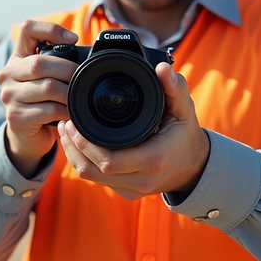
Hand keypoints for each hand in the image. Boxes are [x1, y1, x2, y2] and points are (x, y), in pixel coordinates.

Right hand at [0, 20, 78, 177]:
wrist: (27, 137)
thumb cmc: (42, 103)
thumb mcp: (46, 79)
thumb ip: (58, 63)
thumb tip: (91, 55)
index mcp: (17, 58)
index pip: (27, 29)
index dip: (51, 29)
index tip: (73, 39)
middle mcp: (7, 74)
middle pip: (40, 63)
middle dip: (68, 70)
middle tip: (84, 78)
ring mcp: (8, 96)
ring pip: (47, 87)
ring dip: (70, 93)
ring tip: (80, 97)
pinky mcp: (15, 117)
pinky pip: (48, 110)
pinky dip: (66, 111)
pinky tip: (72, 113)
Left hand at [57, 62, 210, 200]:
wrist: (195, 166)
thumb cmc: (186, 135)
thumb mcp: (185, 109)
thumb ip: (175, 87)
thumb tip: (162, 67)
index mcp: (153, 159)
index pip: (108, 161)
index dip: (85, 144)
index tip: (73, 122)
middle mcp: (142, 179)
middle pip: (93, 171)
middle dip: (73, 147)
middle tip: (65, 123)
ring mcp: (133, 190)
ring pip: (91, 178)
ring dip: (74, 155)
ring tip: (66, 131)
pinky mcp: (127, 193)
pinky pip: (98, 180)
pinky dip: (85, 162)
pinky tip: (78, 144)